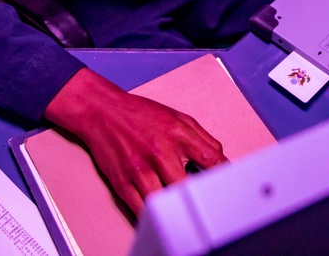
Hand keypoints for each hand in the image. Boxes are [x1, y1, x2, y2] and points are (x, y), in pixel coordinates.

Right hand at [44, 68, 227, 214]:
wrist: (103, 111)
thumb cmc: (140, 115)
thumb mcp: (178, 118)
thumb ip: (202, 138)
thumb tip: (219, 159)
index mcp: (178, 135)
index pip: (212, 159)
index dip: (223, 176)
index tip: (225, 187)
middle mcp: (160, 152)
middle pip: (188, 186)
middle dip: (198, 197)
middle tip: (204, 204)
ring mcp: (140, 169)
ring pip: (164, 201)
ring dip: (175, 210)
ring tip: (182, 212)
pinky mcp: (122, 182)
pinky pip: (140, 209)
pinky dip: (152, 217)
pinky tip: (160, 215)